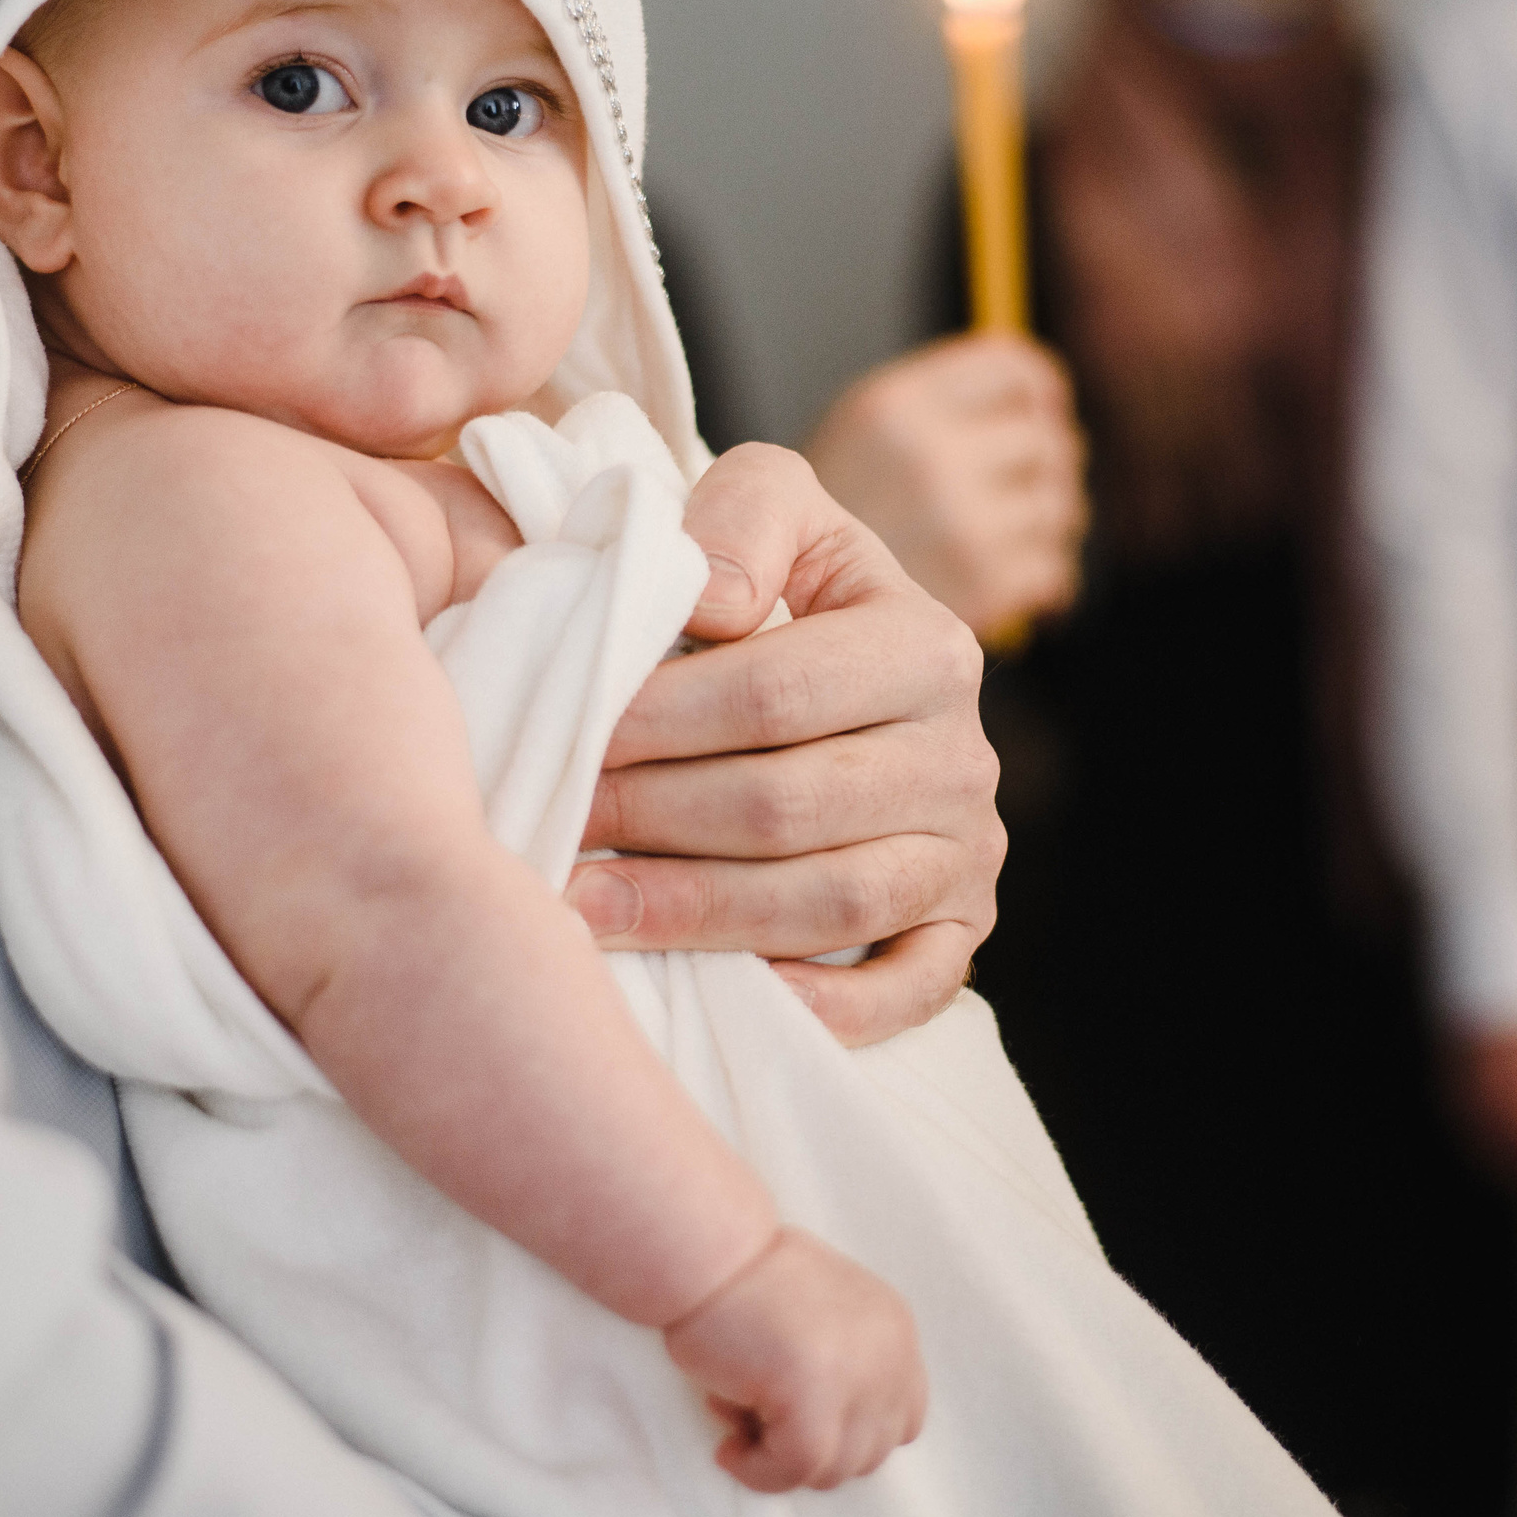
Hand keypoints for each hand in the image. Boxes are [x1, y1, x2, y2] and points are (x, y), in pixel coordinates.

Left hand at [567, 444, 1003, 1046]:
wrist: (852, 674)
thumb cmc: (780, 589)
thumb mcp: (774, 510)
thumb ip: (742, 517)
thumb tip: (709, 602)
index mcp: (927, 645)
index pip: (774, 695)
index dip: (655, 720)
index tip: (564, 732)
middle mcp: (964, 757)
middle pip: (785, 807)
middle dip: (649, 818)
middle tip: (550, 821)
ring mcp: (966, 857)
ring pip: (828, 905)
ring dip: (690, 914)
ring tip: (579, 906)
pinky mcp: (958, 937)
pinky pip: (901, 995)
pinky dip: (815, 1006)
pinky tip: (712, 993)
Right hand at [664, 1227, 926, 1492]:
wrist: (706, 1250)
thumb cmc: (743, 1278)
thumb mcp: (820, 1312)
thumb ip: (843, 1364)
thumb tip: (828, 1433)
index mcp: (894, 1331)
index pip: (903, 1419)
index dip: (850, 1434)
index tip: (800, 1424)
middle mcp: (889, 1356)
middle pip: (869, 1452)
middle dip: (812, 1449)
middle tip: (757, 1420)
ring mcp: (857, 1379)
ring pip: (833, 1470)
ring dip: (781, 1460)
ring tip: (738, 1417)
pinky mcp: (814, 1399)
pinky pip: (793, 1470)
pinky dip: (757, 1472)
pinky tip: (728, 1448)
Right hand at [803, 335, 1085, 634]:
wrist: (768, 625)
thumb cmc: (806, 536)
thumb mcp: (848, 442)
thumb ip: (934, 411)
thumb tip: (1043, 397)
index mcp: (894, 407)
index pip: (1016, 371)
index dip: (1039, 391)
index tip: (1040, 411)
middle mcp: (930, 458)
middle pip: (1049, 442)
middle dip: (1046, 467)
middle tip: (1025, 487)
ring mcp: (960, 527)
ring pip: (1060, 509)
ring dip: (1044, 526)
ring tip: (1004, 538)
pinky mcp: (981, 591)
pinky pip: (1053, 570)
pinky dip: (1039, 580)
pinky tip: (1003, 582)